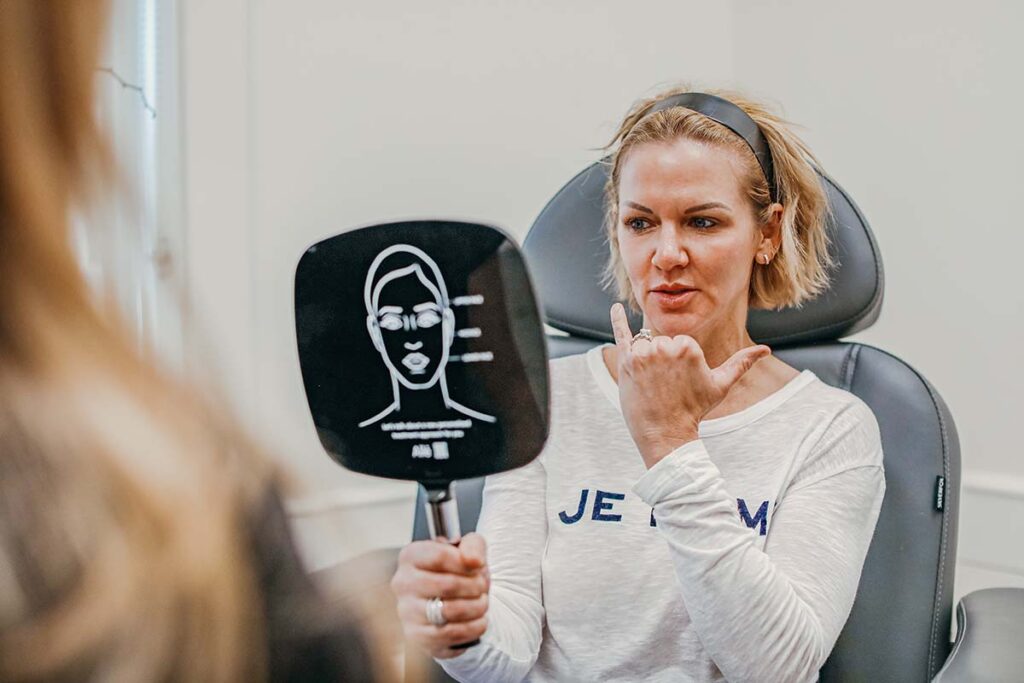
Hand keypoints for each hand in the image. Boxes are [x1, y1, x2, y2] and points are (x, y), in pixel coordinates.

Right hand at [390, 533, 489, 658]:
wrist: (448, 600)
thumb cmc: (455, 571)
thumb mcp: (467, 549)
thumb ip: (473, 546)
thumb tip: (473, 560)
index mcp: (411, 556)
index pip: (441, 556)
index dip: (467, 563)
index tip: (479, 567)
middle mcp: (403, 583)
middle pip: (448, 585)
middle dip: (475, 586)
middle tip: (483, 586)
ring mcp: (407, 611)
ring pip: (450, 611)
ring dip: (476, 607)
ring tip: (482, 602)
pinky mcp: (417, 636)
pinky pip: (451, 634)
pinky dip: (473, 627)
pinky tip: (479, 620)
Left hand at [609, 303, 770, 467]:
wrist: (665, 433)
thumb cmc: (694, 409)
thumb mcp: (720, 385)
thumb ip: (741, 363)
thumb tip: (766, 349)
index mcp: (687, 346)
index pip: (680, 342)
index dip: (680, 363)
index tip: (680, 381)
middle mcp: (664, 345)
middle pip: (662, 342)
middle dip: (663, 362)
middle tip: (666, 385)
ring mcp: (643, 353)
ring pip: (645, 345)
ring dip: (647, 361)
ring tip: (652, 383)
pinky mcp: (626, 361)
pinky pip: (621, 334)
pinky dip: (617, 319)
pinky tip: (615, 307)